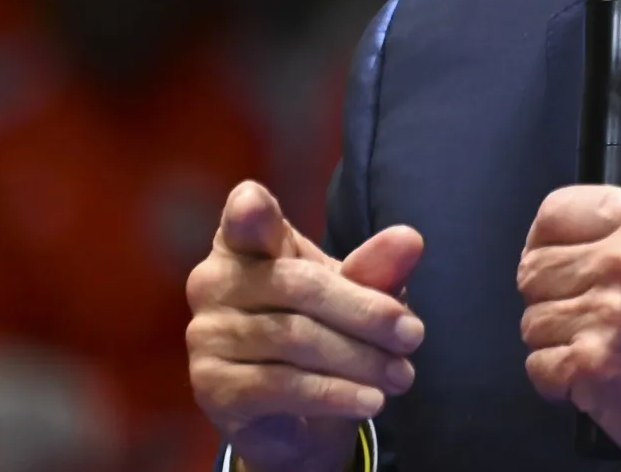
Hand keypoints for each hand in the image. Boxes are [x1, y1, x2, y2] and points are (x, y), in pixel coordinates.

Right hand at [187, 181, 425, 471]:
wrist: (295, 416)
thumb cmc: (322, 331)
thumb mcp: (355, 295)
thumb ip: (375, 268)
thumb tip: (410, 239)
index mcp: (244, 244)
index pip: (245, 218)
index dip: (248, 211)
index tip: (253, 205)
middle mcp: (213, 281)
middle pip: (298, 285)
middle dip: (365, 312)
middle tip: (413, 335)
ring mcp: (207, 335)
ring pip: (294, 338)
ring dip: (359, 359)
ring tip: (402, 375)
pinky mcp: (213, 387)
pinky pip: (281, 386)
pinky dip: (334, 394)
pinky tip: (370, 400)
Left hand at [517, 186, 620, 471]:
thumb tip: (575, 239)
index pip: (556, 212)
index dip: (546, 243)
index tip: (554, 261)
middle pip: (533, 269)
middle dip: (551, 298)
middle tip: (584, 316)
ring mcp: (609, 312)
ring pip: (533, 321)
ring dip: (558, 342)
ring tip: (601, 349)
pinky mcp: (594, 364)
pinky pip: (539, 366)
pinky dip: (559, 381)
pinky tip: (596, 377)